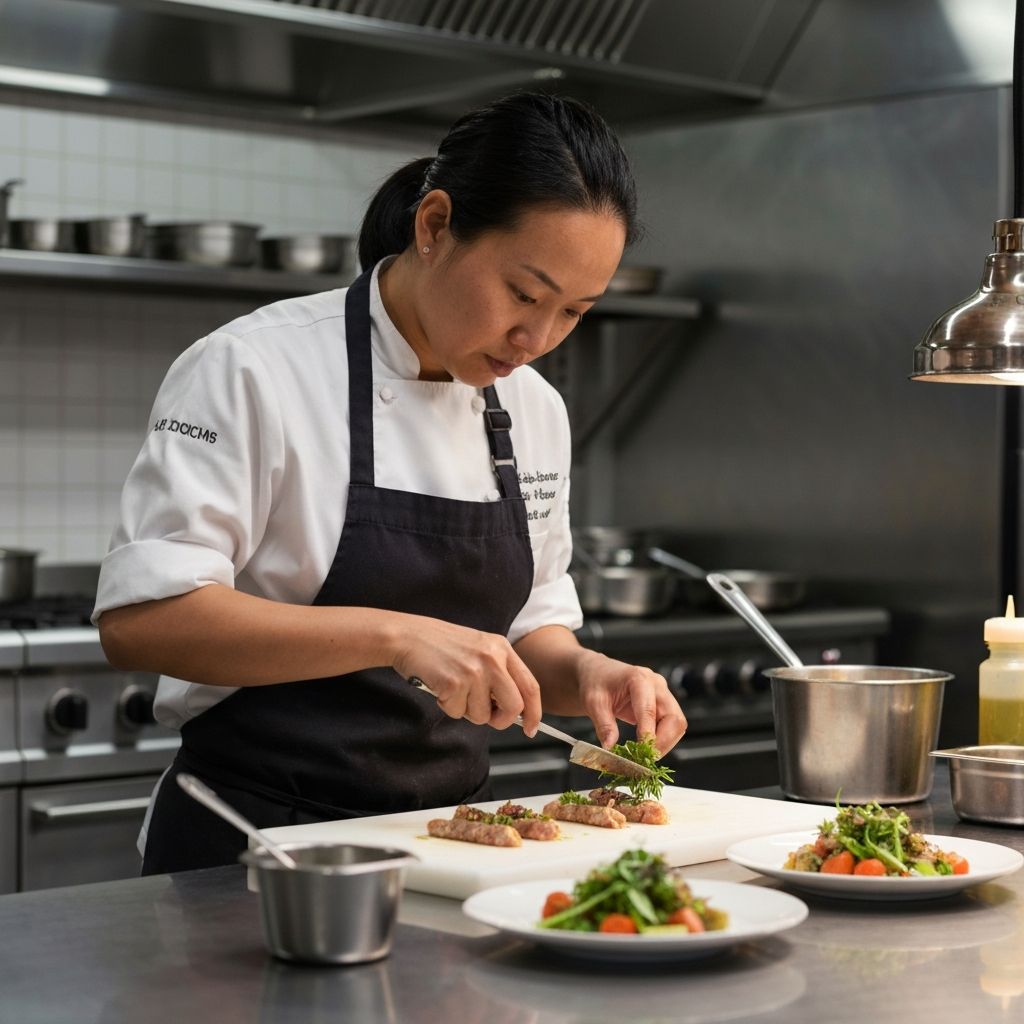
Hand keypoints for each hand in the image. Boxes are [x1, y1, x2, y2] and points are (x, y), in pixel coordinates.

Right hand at [392, 615, 542, 734]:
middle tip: (485, 716)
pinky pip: (457, 713)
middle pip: (514, 707)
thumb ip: (499, 674)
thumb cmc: (442, 646)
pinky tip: (440, 687)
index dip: (534, 712)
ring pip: (482, 716)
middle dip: (501, 720)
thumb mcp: (479, 649)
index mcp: (502, 648)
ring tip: (453, 689)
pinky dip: (447, 706)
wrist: (409, 635)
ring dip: (466, 711)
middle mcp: (492, 658)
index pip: (530, 686)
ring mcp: (474, 671)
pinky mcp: (454, 682)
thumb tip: (514, 710)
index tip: (531, 728)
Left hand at [576, 652, 686, 754]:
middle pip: (674, 717)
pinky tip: (647, 747)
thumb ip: (603, 725)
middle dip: (663, 741)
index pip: (649, 710)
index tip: (641, 752)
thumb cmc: (596, 681)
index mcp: (639, 678)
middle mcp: (656, 684)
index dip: (648, 734)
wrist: (598, 673)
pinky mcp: (663, 704)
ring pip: (677, 724)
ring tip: (645, 755)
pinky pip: (671, 725)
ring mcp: (662, 694)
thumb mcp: (593, 702)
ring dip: (665, 743)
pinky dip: (663, 739)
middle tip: (646, 758)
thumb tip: (610, 746)